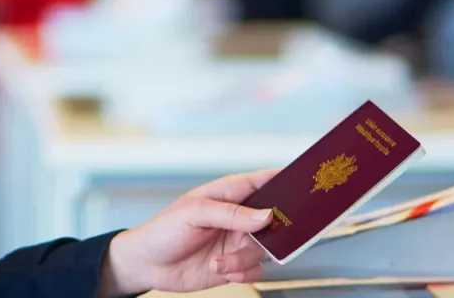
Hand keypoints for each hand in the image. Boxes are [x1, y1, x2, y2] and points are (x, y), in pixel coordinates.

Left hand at [98, 169, 277, 295]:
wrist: (148, 265)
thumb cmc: (163, 230)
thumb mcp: (194, 213)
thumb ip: (231, 213)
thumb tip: (265, 215)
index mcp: (228, 194)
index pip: (264, 181)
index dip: (286, 181)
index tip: (305, 186)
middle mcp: (238, 217)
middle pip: (275, 220)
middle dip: (273, 232)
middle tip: (259, 238)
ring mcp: (238, 241)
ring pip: (265, 251)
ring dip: (242, 259)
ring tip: (217, 261)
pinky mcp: (236, 264)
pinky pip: (255, 271)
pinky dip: (240, 273)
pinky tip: (219, 269)